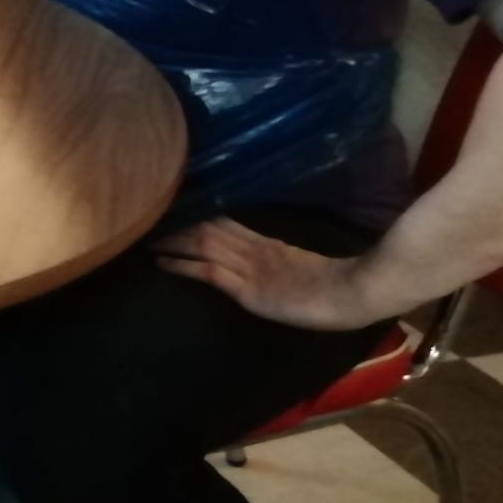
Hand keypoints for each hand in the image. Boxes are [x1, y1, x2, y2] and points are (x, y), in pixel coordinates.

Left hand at [154, 219, 379, 330]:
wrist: (359, 294)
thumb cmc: (344, 287)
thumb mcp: (309, 270)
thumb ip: (287, 263)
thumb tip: (275, 262)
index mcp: (271, 244)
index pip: (226, 224)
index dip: (198, 217)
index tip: (174, 209)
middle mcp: (255, 250)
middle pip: (208, 229)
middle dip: (177, 224)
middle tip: (147, 216)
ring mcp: (251, 268)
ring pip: (202, 246)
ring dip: (171, 241)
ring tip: (144, 237)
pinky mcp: (248, 288)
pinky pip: (208, 272)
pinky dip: (181, 265)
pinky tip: (160, 262)